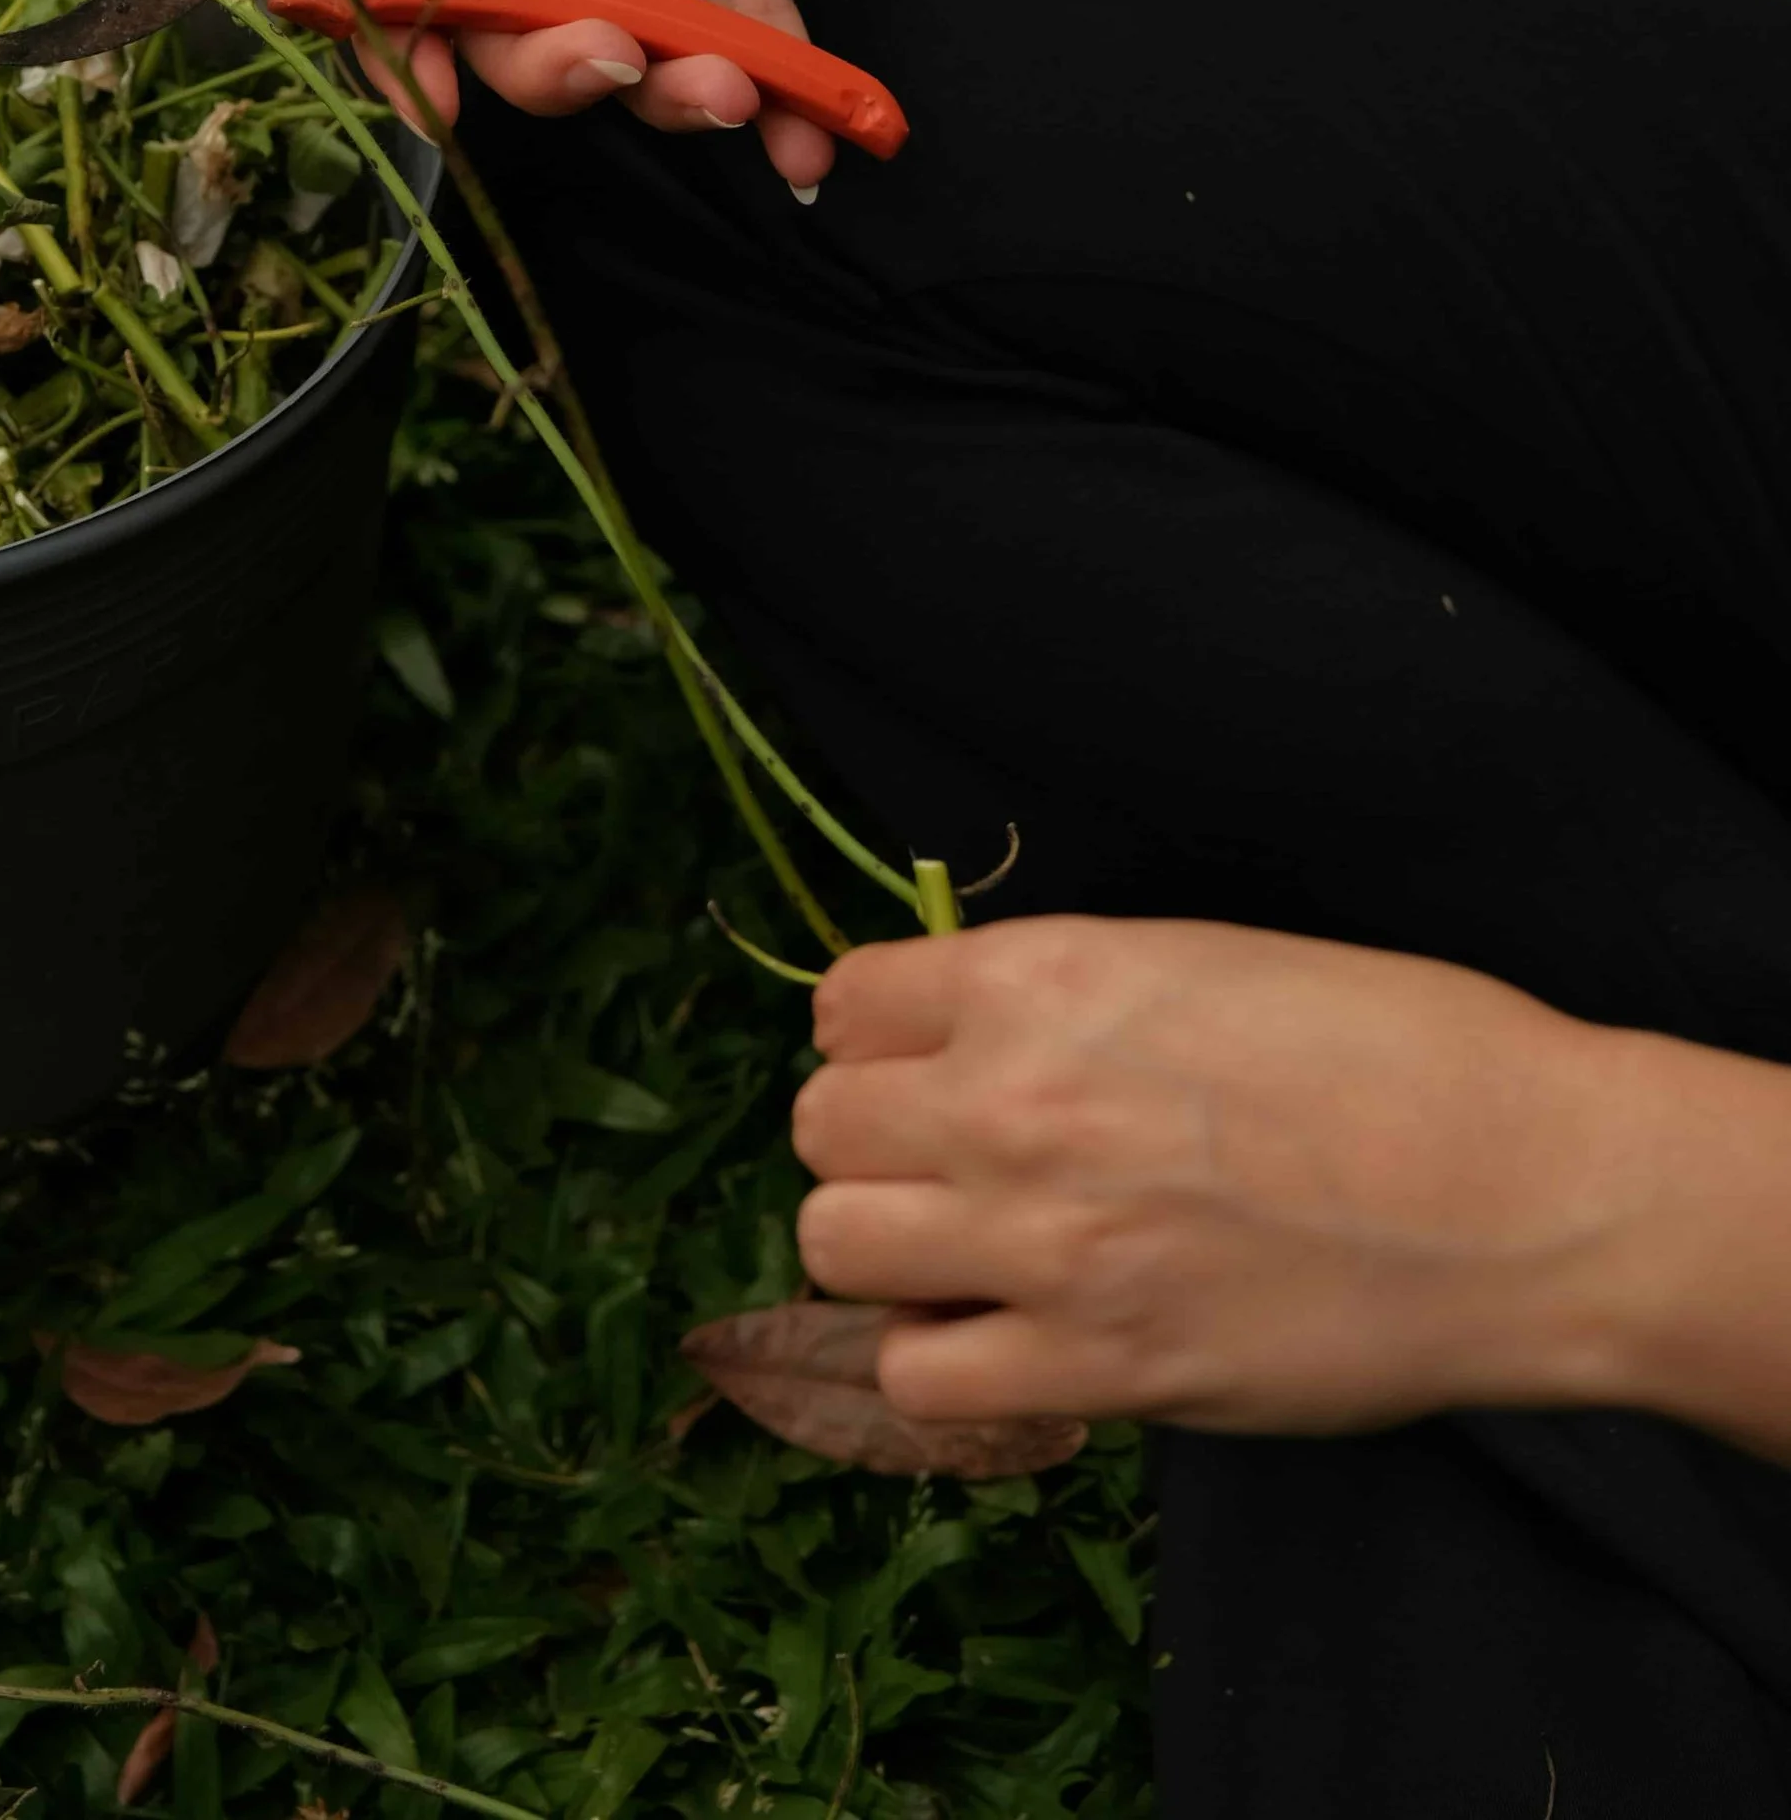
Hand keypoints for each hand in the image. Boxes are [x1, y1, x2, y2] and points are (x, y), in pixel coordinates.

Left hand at [791, 914, 1655, 1437]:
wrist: (1520, 1190)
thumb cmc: (1395, 1050)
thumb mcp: (1201, 960)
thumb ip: (1064, 996)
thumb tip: (971, 1032)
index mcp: (1042, 978)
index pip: (844, 1003)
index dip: (878, 1038)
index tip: (928, 1066)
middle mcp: (1014, 1101)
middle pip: (821, 1131)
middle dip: (874, 1145)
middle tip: (957, 1167)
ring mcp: (1046, 1242)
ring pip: (836, 1248)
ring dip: (890, 1251)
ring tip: (974, 1254)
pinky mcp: (1100, 1368)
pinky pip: (919, 1379)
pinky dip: (947, 1362)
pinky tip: (1018, 1338)